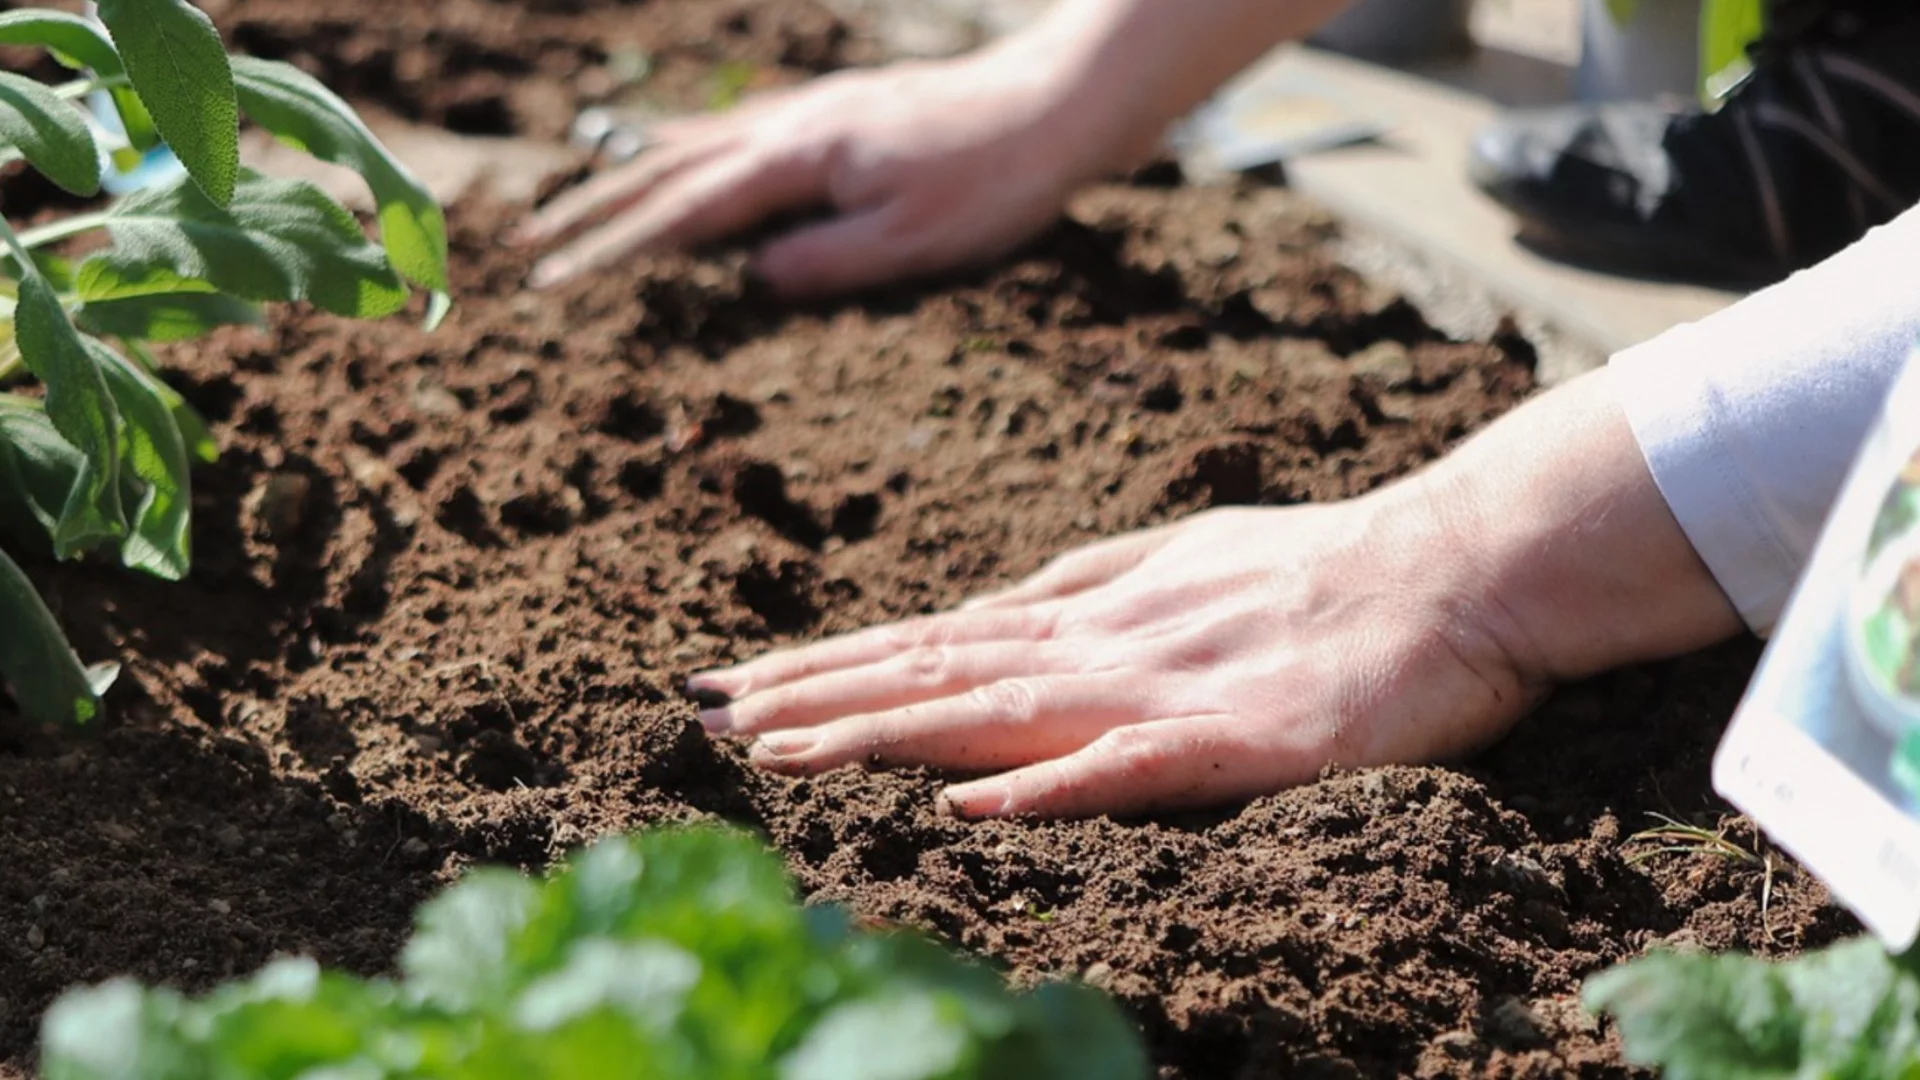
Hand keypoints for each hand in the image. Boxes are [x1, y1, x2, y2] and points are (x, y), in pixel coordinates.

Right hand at [518, 36, 1139, 296]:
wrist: (1057, 103)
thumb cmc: (994, 181)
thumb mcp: (912, 242)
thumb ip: (824, 262)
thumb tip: (750, 281)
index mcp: (800, 161)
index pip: (683, 213)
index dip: (614, 249)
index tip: (555, 280)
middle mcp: (793, 125)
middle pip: (668, 169)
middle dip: (595, 210)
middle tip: (530, 243)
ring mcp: (813, 111)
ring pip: (698, 142)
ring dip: (631, 176)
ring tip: (580, 201)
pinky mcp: (838, 111)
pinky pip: (739, 128)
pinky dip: (690, 146)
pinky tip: (683, 154)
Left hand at [689, 489, 1547, 818]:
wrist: (1458, 567)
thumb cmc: (1324, 567)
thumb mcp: (1182, 559)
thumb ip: (1087, 584)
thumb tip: (993, 606)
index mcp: (1091, 612)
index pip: (930, 641)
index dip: (826, 664)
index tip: (731, 684)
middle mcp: (1103, 644)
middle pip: (934, 671)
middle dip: (812, 695)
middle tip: (701, 715)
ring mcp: (1165, 689)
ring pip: (997, 711)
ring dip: (882, 731)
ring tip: (777, 752)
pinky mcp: (1239, 740)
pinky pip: (1129, 765)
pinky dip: (1044, 785)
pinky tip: (966, 803)